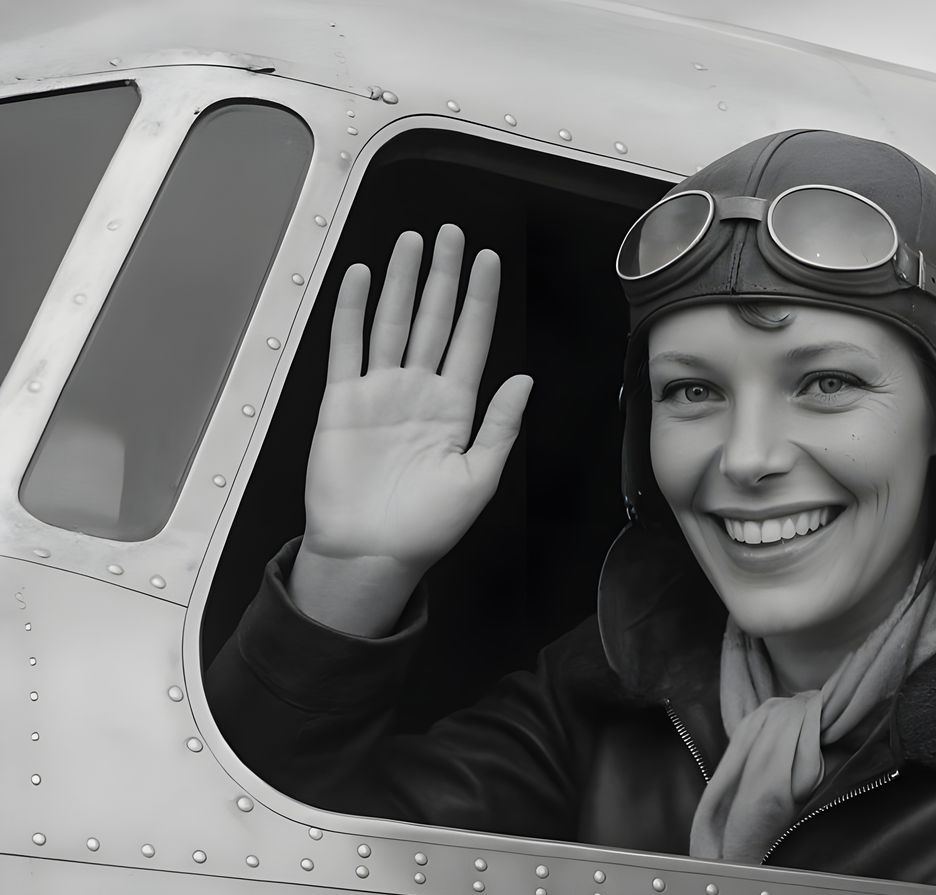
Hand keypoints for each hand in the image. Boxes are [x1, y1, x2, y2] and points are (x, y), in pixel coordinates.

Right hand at [301, 224, 531, 574]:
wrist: (372, 553)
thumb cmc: (426, 527)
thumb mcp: (479, 478)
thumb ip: (501, 426)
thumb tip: (524, 380)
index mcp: (456, 408)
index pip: (472, 340)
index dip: (481, 300)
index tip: (488, 261)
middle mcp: (419, 391)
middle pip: (434, 319)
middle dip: (443, 276)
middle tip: (450, 234)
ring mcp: (380, 392)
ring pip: (392, 322)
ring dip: (401, 281)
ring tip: (411, 242)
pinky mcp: (342, 402)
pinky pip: (348, 347)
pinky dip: (352, 311)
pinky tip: (360, 278)